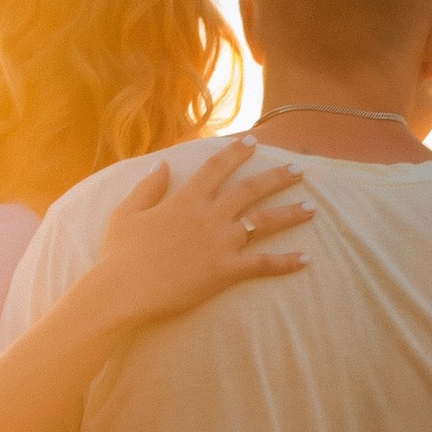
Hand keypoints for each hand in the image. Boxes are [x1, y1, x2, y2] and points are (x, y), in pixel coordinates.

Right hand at [87, 140, 312, 330]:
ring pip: (264, 222)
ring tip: (312, 207)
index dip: (236, 153)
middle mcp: (207, 216)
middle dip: (276, 177)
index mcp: (184, 200)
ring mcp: (219, 243)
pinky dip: (286, 262)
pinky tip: (306, 259)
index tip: (254, 141)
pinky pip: (262, 264)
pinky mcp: (225, 270)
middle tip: (299, 170)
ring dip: (290, 213)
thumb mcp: (126, 213)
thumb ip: (148, 187)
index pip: (216, 168)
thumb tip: (164, 164)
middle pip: (250, 190)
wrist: (123, 290)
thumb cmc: (119, 254)